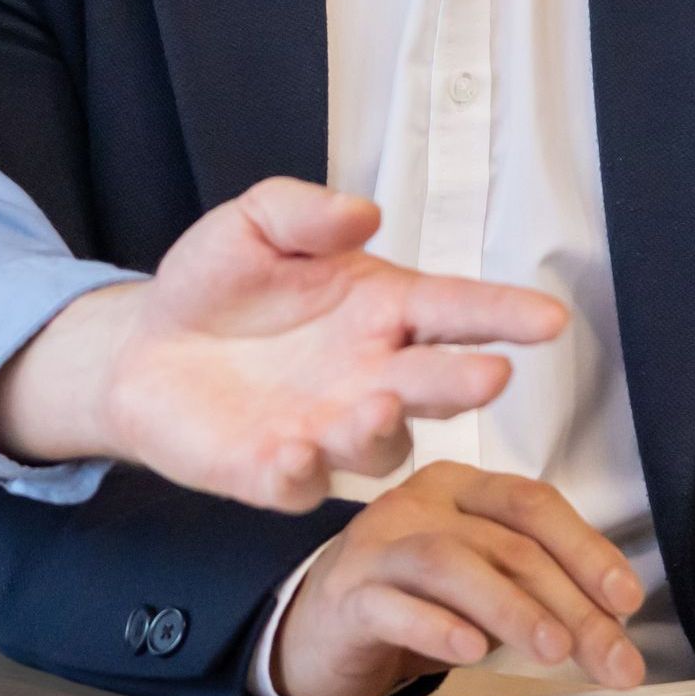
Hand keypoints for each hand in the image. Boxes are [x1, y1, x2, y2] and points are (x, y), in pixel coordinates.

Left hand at [0, 177, 567, 510]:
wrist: (145, 345)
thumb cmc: (217, 284)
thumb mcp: (253, 225)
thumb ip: (304, 212)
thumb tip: (364, 212)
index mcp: (382, 310)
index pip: (457, 310)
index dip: (504, 314)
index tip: (549, 318)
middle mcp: (373, 375)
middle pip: (434, 383)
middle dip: (463, 380)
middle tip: (490, 374)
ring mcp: (330, 430)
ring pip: (380, 443)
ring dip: (383, 427)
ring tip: (379, 402)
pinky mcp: (276, 473)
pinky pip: (301, 484)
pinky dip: (302, 472)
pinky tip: (292, 450)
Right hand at [271, 465, 646, 695]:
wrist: (314, 632)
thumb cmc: (407, 602)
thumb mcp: (479, 585)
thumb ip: (534, 590)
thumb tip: (612, 624)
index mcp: (458, 489)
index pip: (533, 504)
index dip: (587, 549)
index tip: (626, 598)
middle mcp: (417, 505)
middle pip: (506, 542)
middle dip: (572, 603)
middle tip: (611, 655)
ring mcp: (377, 547)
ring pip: (451, 562)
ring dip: (513, 608)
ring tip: (553, 650)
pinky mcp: (347, 598)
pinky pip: (393, 605)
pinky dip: (438, 627)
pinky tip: (471, 651)